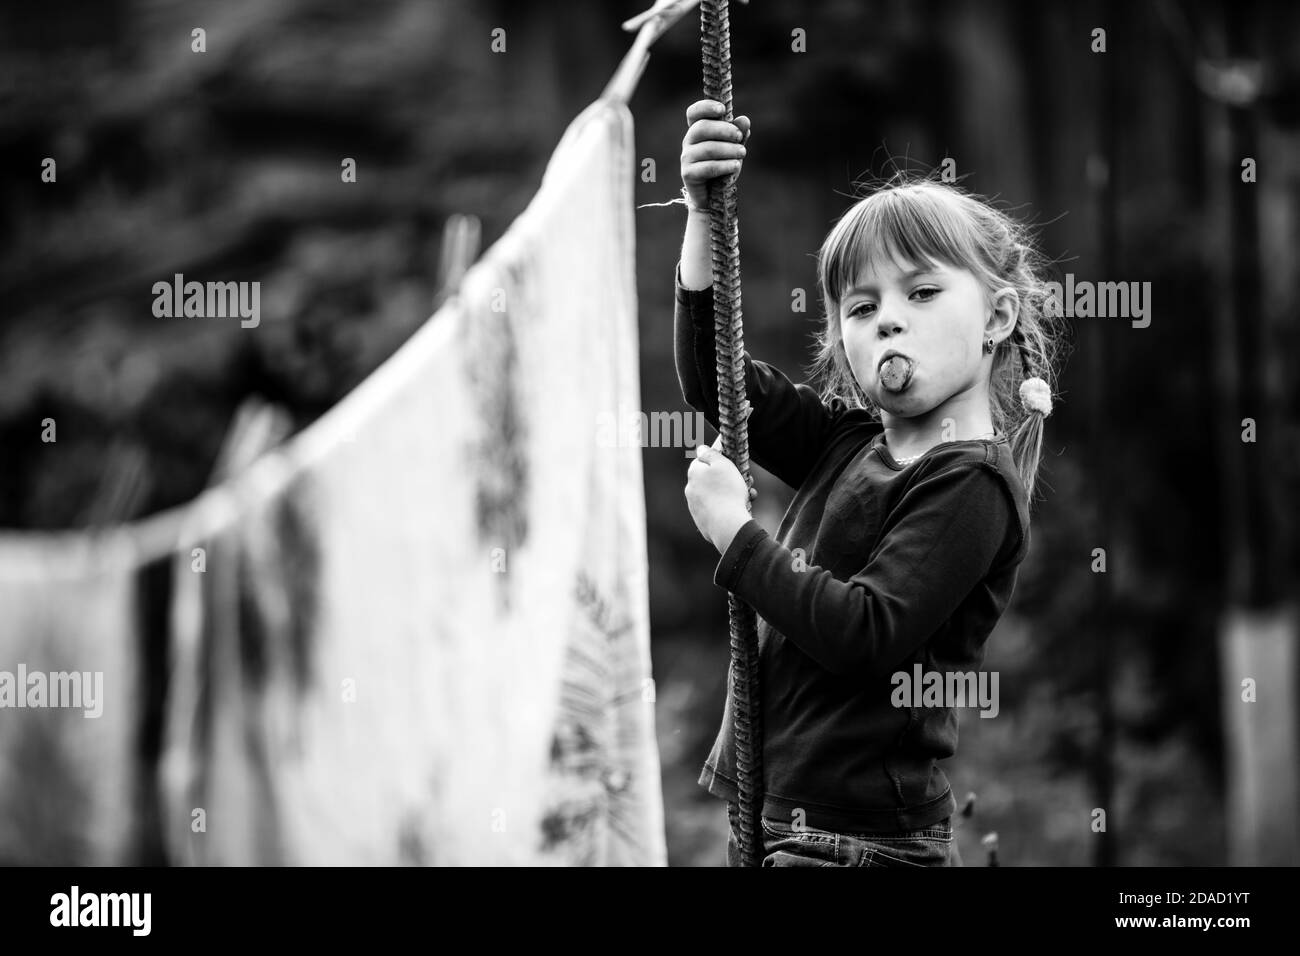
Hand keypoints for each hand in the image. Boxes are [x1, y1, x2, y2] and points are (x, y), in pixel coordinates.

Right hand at [681, 99, 750, 209]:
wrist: (713, 197)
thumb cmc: (723, 167)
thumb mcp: (733, 148)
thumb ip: (738, 134)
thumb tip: (744, 120)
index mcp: (697, 130)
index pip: (694, 112)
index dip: (705, 107)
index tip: (722, 109)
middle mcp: (688, 141)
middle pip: (702, 127)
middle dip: (724, 130)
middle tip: (739, 137)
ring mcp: (686, 158)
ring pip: (707, 148)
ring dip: (728, 149)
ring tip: (742, 153)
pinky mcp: (688, 174)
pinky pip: (707, 167)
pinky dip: (724, 165)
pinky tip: (735, 166)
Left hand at [685, 435, 754, 552]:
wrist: (728, 526)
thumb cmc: (728, 492)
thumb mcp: (722, 464)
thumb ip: (710, 454)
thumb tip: (701, 449)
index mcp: (694, 473)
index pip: (703, 461)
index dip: (719, 461)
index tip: (732, 465)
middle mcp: (690, 490)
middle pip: (711, 479)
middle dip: (728, 479)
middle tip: (745, 481)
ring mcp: (695, 507)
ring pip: (716, 495)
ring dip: (731, 494)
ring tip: (748, 496)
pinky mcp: (702, 521)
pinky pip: (717, 510)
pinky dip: (727, 508)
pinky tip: (740, 509)